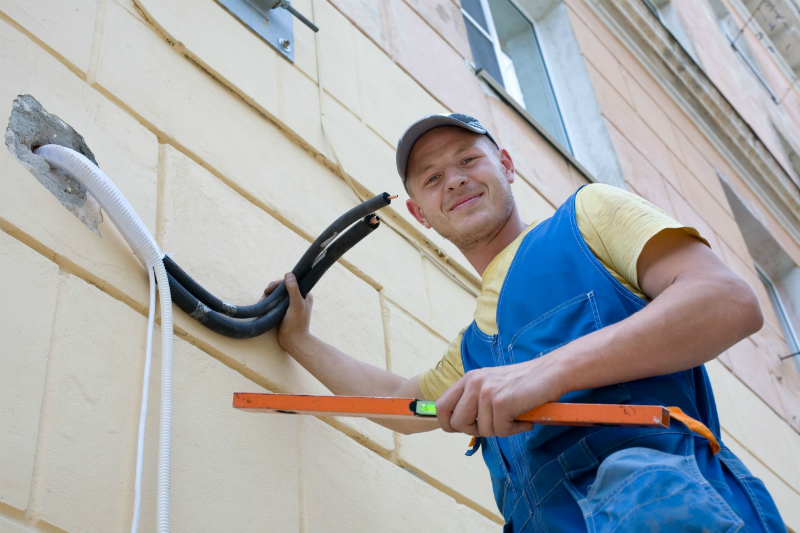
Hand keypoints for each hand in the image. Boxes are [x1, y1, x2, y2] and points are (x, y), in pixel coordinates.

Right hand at [266, 273, 313, 350]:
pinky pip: (275, 302)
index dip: (280, 283)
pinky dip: (268, 302)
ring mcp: (290, 305)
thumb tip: (288, 274)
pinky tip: (262, 304)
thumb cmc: (296, 322)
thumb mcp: (296, 304)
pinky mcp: (283, 311)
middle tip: (265, 294)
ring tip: (262, 301)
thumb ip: (293, 289)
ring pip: (277, 295)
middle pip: (283, 288)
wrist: (292, 340)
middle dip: (272, 290)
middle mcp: (298, 298)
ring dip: (269, 296)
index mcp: (305, 295)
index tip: (271, 288)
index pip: (291, 282)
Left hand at [435, 356, 563, 437]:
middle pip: (457, 423)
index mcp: (468, 379)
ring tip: (514, 417)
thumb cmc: (522, 383)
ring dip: (500, 430)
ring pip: (481, 430)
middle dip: (475, 431)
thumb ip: (473, 400)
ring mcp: (487, 392)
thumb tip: (458, 425)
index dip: (448, 423)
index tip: (462, 429)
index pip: (441, 406)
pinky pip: (501, 431)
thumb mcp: (490, 386)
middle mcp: (474, 383)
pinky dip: (514, 429)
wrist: (550, 373)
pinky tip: (524, 418)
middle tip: (494, 425)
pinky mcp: (501, 402)